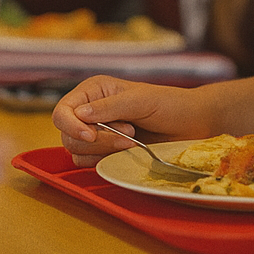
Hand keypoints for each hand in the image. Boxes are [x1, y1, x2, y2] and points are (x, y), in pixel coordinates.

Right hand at [52, 75, 212, 166]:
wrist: (190, 123)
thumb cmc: (169, 104)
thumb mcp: (140, 100)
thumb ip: (109, 108)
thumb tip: (78, 114)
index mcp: (94, 91)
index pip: (63, 111)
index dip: (71, 125)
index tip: (91, 134)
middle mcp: (90, 110)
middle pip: (68, 135)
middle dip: (98, 139)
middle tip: (129, 133)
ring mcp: (97, 132)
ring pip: (77, 151)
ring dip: (104, 150)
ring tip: (132, 139)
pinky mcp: (106, 151)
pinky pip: (89, 163)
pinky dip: (105, 160)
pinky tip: (128, 150)